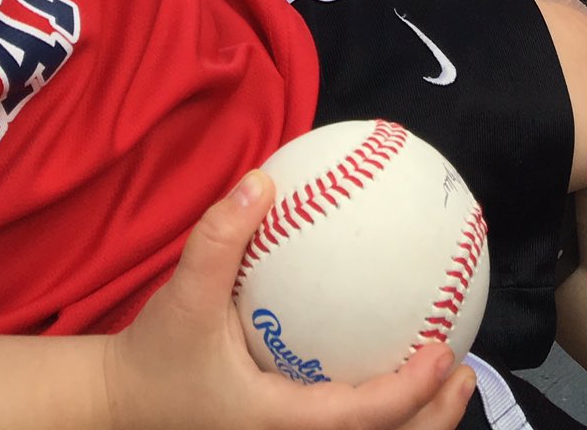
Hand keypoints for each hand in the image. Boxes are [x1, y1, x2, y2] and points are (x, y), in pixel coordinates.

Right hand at [104, 172, 475, 429]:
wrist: (121, 405)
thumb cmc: (156, 356)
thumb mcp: (182, 297)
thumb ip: (219, 239)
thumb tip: (263, 181)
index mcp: (276, 423)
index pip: (358, 421)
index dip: (410, 394)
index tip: (446, 353)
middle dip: (432, 419)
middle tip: (465, 370)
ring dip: (415, 418)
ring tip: (449, 375)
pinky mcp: (281, 429)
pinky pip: (343, 426)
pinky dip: (380, 407)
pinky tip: (392, 362)